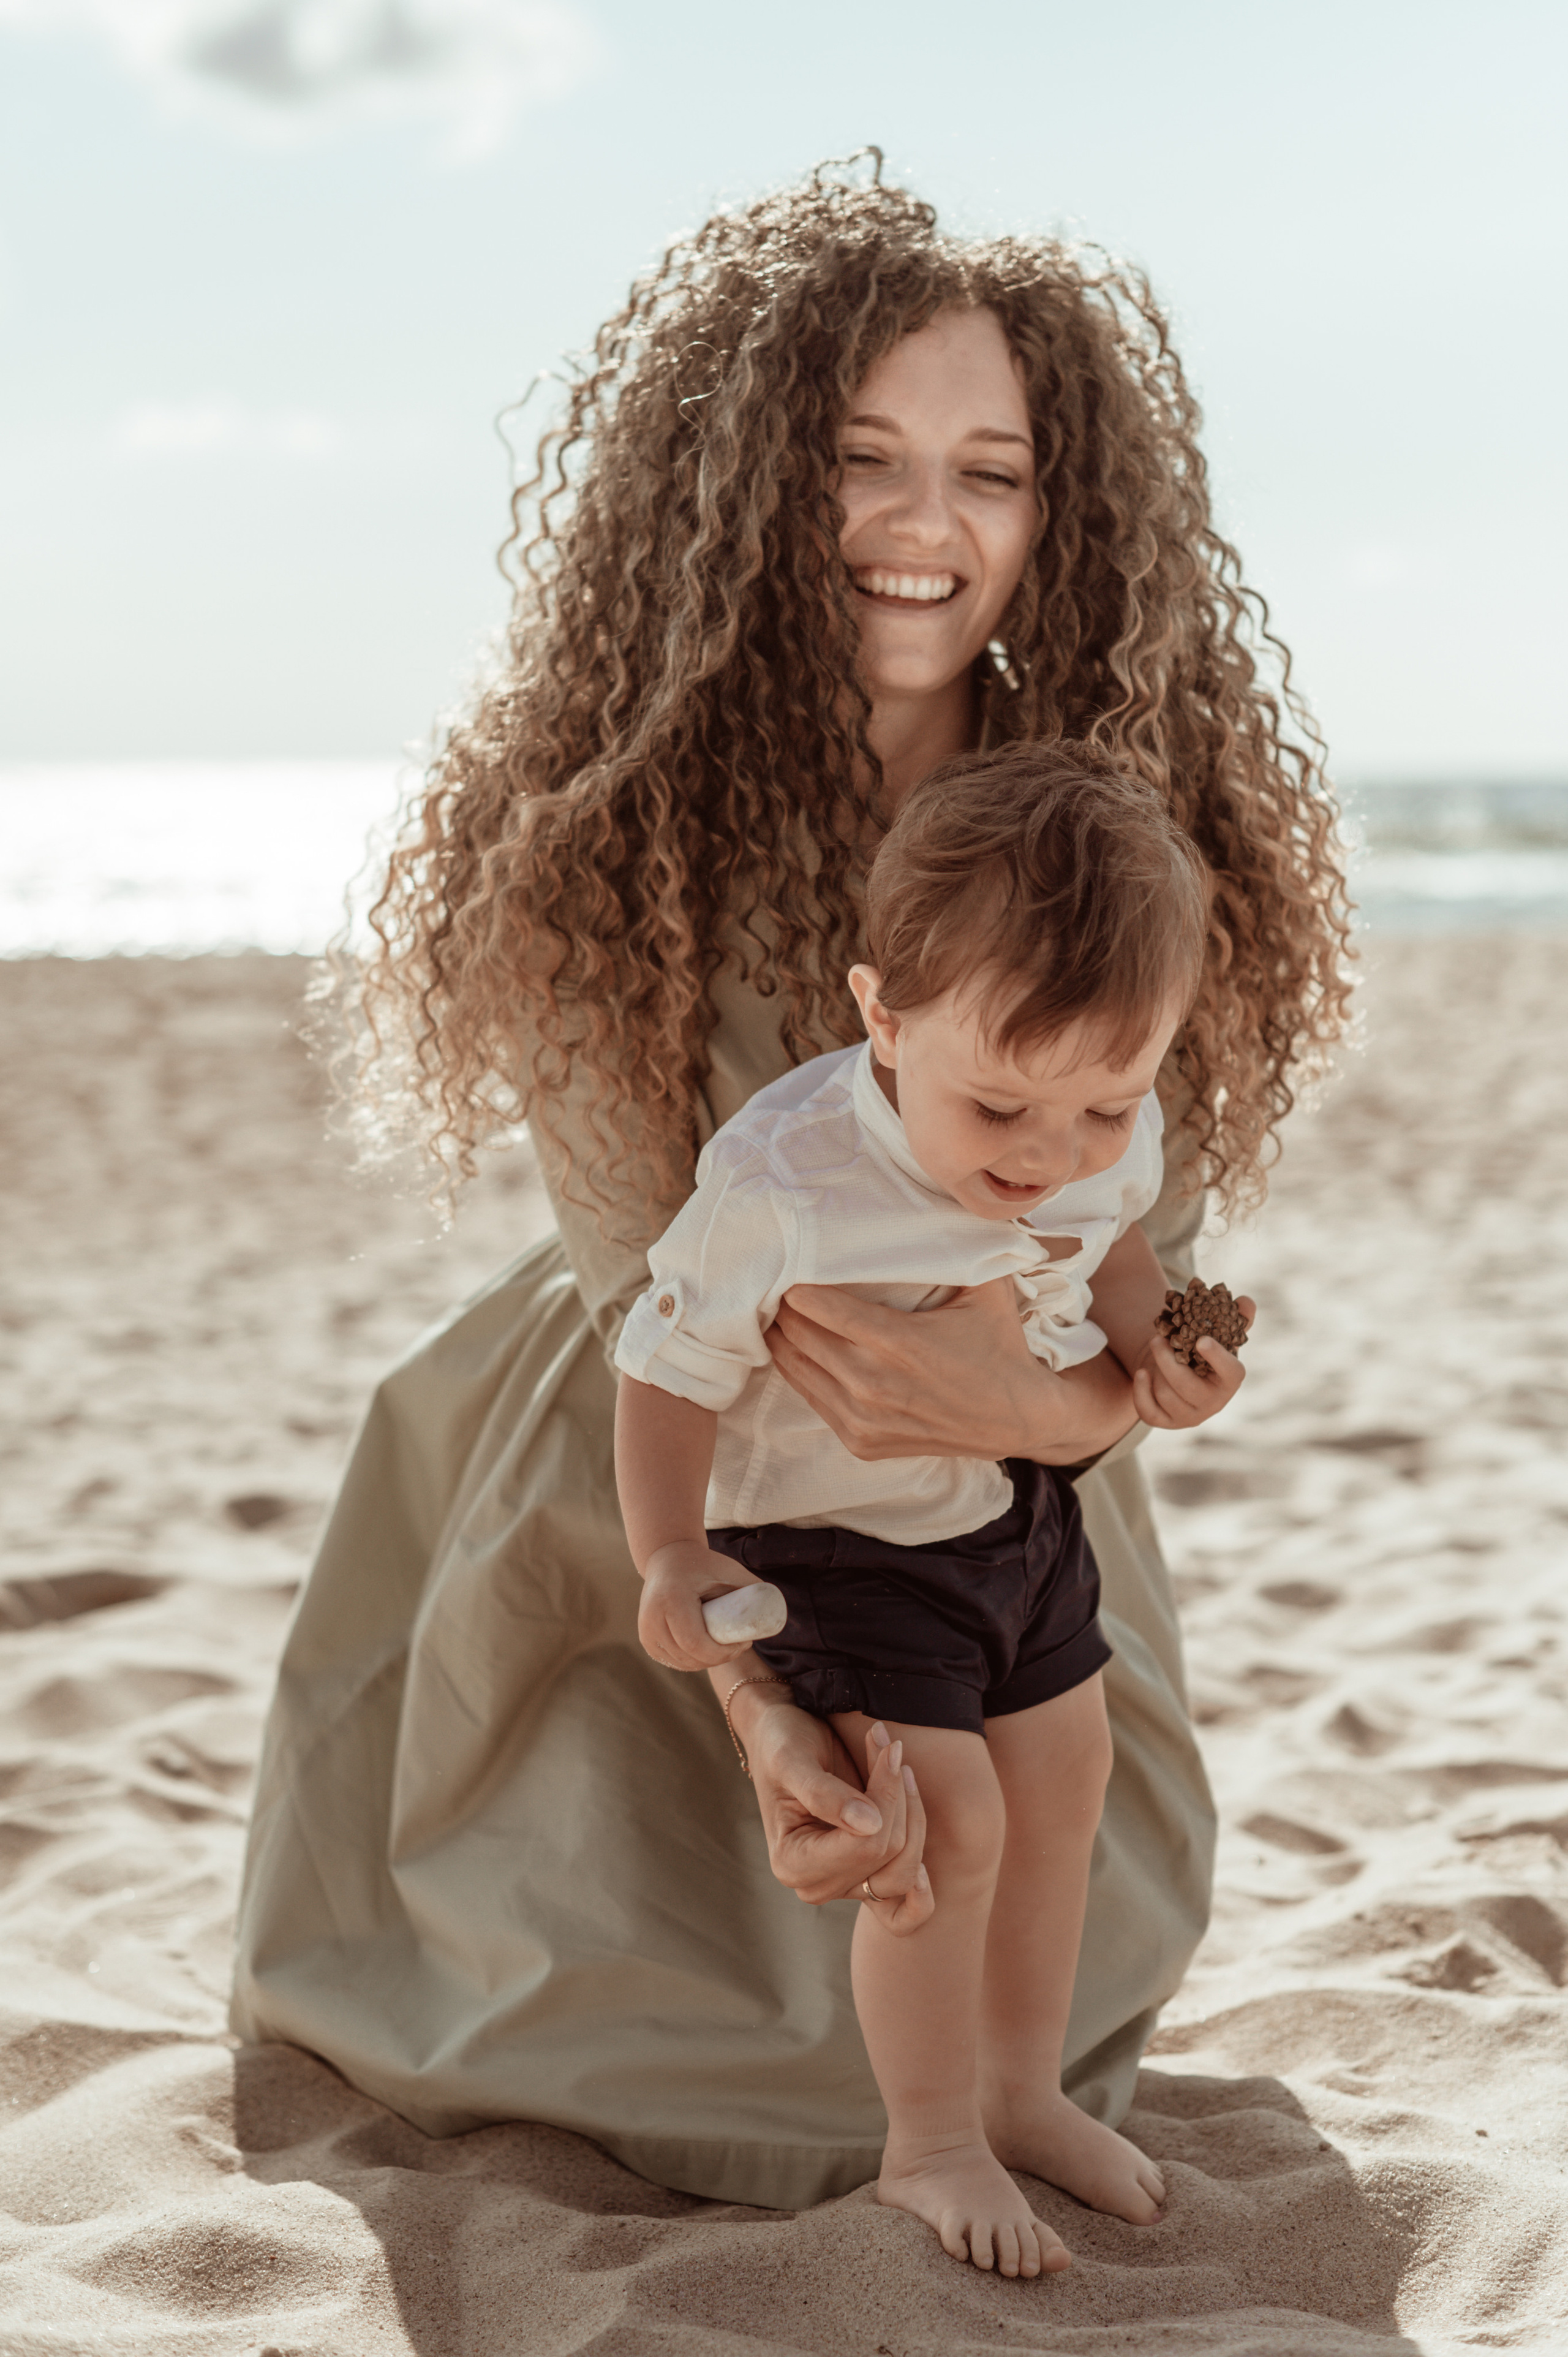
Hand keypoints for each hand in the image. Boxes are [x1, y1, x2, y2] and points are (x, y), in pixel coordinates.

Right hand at [639, 1541, 768, 1671]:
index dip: (724, 1652)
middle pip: (692, 1657)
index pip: (697, 1644)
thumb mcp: (731, 1571)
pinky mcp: (646, 1640)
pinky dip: (692, 1661)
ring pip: (683, 1663)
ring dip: (707, 1662)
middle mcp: (652, 1618)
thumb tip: (775, 1617)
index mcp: (672, 1599)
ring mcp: (646, 1631)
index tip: (744, 1643)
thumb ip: (753, 1591)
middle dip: (720, 1658)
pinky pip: (674, 1661)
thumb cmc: (704, 1564)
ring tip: (724, 1645)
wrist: (667, 1558)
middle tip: (738, 1646)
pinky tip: (706, 1650)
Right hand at [741, 1696, 934, 1936]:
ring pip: (905, 1873)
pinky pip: (905, 1900)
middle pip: (888, 1856)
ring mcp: (844, 1885)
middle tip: (892, 1749)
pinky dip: (919, 1881)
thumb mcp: (791, 1759)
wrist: (784, 1738)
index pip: (863, 1846)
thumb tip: (870, 1826)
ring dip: (913, 1817)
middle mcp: (817, 1884)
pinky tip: (922, 1850)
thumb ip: (823, 1794)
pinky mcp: (866, 1878)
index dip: (886, 1798)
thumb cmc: (781, 1743)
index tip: (890, 1747)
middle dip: (899, 1798)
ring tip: (901, 1770)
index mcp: (792, 1863)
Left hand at [766, 1278, 1116, 1464]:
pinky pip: (811, 1398)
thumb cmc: (999, 1346)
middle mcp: (873, 1384)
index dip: (797, 1285)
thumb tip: (943, 1195)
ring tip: (777, 1312)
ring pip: (796, 1368)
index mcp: (898, 1343)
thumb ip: (960, 1245)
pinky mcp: (860, 1442)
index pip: (819, 1307)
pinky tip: (798, 1349)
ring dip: (783, 1339)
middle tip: (775, 1283)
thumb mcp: (986, 1288)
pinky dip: (800, 1372)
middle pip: (798, 1335)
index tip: (791, 1265)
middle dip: (784, 1308)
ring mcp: (863, 1418)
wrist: (1018, 1418)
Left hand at [1130, 1296, 1255, 1429]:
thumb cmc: (1201, 1350)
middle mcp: (1213, 1403)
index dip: (1218, 1358)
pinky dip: (1141, 1391)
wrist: (1178, 1370)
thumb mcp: (1219, 1333)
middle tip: (1156, 1338)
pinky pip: (1149, 1412)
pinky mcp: (1166, 1422)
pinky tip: (1141, 1373)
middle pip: (1188, 1386)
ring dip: (1155, 1369)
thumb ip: (1236, 1317)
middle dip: (1168, 1360)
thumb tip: (1245, 1301)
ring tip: (1154, 1348)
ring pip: (1165, 1395)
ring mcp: (1189, 1416)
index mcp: (1230, 1380)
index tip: (1202, 1340)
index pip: (1231, 1373)